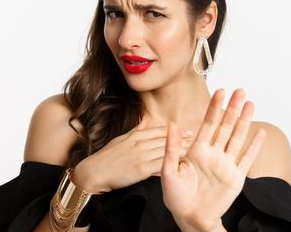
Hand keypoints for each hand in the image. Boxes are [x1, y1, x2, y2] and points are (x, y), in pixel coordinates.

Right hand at [73, 115, 191, 192]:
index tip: (187, 130)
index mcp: (135, 136)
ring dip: (180, 151)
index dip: (174, 130)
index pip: (159, 130)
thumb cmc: (106, 157)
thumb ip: (134, 130)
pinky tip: (181, 166)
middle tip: (196, 139)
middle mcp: (140, 144)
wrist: (94, 172)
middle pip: (166, 140)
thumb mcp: (120, 139)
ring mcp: (141, 156)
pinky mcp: (141, 169)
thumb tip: (143, 119)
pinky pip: (160, 165)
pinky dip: (171, 165)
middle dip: (182, 139)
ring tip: (194, 152)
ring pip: (166, 151)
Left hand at [161, 88, 266, 229]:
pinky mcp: (236, 177)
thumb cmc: (176, 197)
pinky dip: (254, 146)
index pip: (208, 124)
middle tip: (240, 91)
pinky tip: (260, 133)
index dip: (214, 108)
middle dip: (232, 109)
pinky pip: (246, 159)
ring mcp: (226, 165)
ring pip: (237, 138)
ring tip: (251, 104)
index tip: (220, 92)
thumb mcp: (168, 171)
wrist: (190, 218)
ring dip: (244, 122)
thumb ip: (172, 148)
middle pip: (225, 127)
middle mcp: (213, 154)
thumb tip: (172, 124)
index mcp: (197, 151)